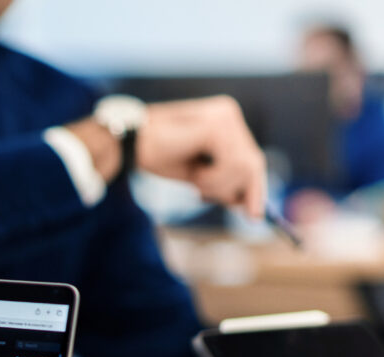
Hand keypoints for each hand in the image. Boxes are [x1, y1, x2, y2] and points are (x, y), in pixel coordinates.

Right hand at [136, 96, 266, 218]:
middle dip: (233, 189)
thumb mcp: (196, 173)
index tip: (254, 216)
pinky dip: (213, 178)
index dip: (255, 187)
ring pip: (245, 166)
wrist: (127, 143)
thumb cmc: (156, 155)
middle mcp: (228, 113)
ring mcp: (224, 117)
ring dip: (218, 184)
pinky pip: (231, 164)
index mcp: (224, 119)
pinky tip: (194, 173)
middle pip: (254, 162)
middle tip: (202, 195)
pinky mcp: (216, 126)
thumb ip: (222, 182)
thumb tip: (250, 207)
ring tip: (194, 181)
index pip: (251, 157)